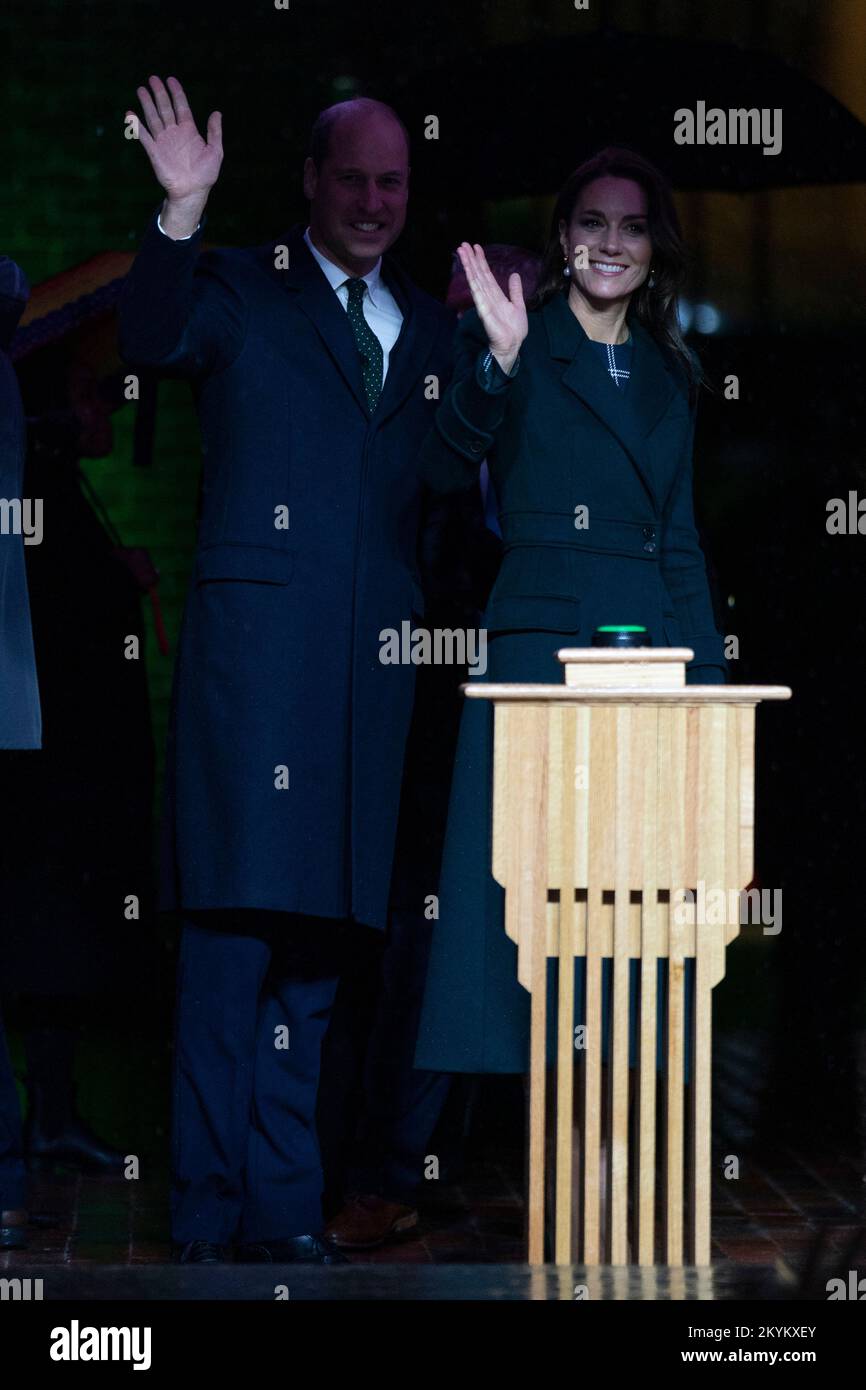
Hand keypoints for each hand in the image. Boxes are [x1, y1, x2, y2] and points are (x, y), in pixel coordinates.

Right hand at [127, 76, 221, 237]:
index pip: (181, 107)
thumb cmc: (205, 174)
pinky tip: (130, 114)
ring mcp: (164, 141)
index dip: (176, 93)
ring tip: (141, 89)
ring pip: (153, 118)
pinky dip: (136, 126)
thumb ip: (214, 132)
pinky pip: (144, 136)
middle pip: (165, 108)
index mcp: (189, 131)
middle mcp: (175, 133)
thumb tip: (217, 112)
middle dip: (159, 94)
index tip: (171, 80)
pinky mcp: (154, 152)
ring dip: (147, 104)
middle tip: (153, 78)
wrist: (192, 192)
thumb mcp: (215, 151)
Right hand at [456, 242, 527, 373]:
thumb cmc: (515, 329)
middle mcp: (488, 296)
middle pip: (478, 274)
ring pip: (475, 281)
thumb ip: (515, 290)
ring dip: (469, 266)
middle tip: (463, 244)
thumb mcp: (519, 305)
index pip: (486, 274)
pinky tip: (469, 273)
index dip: (481, 261)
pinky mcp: (484, 312)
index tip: (476, 247)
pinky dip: (474, 284)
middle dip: (471, 259)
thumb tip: (515, 274)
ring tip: (462, 252)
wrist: (513, 345)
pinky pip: (478, 296)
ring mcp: (485, 303)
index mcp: (496, 294)